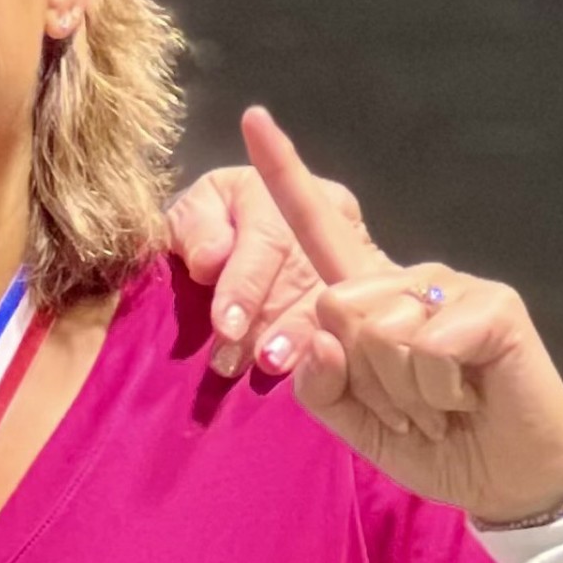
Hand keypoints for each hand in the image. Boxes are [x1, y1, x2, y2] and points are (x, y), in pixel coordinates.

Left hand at [165, 155, 390, 378]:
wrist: (235, 235)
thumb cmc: (208, 230)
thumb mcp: (191, 219)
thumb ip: (194, 232)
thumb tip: (211, 260)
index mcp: (274, 190)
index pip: (266, 239)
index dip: (246, 286)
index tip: (226, 326)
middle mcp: (325, 211)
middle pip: (306, 273)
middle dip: (277, 322)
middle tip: (253, 361)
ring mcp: (354, 245)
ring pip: (336, 297)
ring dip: (305, 339)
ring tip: (276, 368)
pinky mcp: (372, 279)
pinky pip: (359, 315)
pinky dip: (335, 347)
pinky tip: (318, 371)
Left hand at [241, 107, 562, 522]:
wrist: (509, 480)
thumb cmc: (437, 445)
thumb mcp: (357, 424)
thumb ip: (320, 385)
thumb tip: (317, 332)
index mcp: (369, 301)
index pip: (318, 231)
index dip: (285, 176)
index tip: (253, 117)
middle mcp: (406, 281)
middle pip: (333, 306)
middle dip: (364, 380)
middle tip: (411, 405)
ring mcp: (451, 286)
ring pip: (377, 331)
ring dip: (403, 393)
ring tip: (441, 403)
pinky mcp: (492, 304)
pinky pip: (425, 347)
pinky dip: (437, 392)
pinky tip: (468, 396)